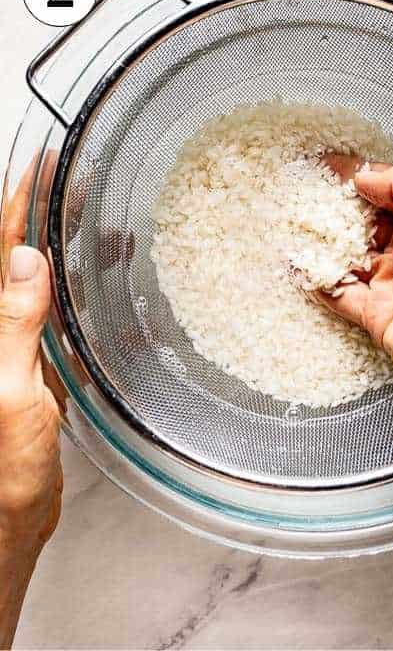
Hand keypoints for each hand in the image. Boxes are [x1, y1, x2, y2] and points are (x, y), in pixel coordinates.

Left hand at [0, 162, 62, 552]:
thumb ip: (10, 325)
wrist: (4, 518)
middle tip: (74, 175)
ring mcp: (2, 344)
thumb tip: (22, 259)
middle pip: (7, 255)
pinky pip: (45, 307)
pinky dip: (70, 281)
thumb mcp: (8, 395)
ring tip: (95, 214)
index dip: (14, 201)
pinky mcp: (20, 362)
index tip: (38, 161)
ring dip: (59, 243)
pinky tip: (95, 273)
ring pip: (29, 277)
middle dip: (40, 211)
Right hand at [317, 163, 392, 407]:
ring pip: (356, 255)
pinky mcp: (383, 314)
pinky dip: (319, 279)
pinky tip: (299, 263)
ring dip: (327, 240)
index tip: (334, 165)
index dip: (369, 175)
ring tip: (296, 221)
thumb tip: (372, 177)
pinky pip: (343, 293)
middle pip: (376, 220)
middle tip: (309, 190)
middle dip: (342, 206)